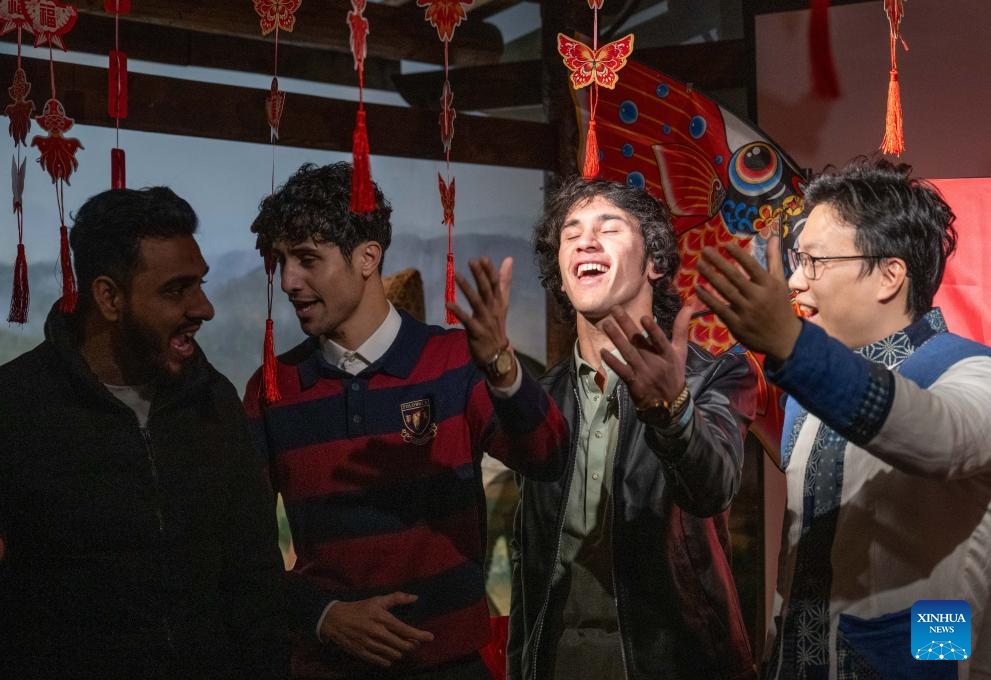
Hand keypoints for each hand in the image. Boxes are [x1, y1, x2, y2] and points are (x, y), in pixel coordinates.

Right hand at [319, 592, 433, 668]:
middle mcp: (376, 632)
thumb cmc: (359, 608)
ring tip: (401, 647)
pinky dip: (389, 659)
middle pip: (402, 645)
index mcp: (381, 617)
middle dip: (412, 645)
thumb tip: (415, 597)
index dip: (420, 635)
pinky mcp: (362, 653)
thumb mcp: (377, 600)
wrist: (334, 619)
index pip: (405, 629)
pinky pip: (381, 661)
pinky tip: (390, 655)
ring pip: (394, 654)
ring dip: (401, 652)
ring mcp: (369, 644)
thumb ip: (397, 598)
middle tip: (414, 642)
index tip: (430, 637)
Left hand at [446, 256, 518, 387]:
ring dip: (467, 288)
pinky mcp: (476, 332)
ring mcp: (485, 321)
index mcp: (499, 302)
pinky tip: (448, 303)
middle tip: (472, 261)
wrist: (498, 356)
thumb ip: (504, 282)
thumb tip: (508, 260)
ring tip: (456, 275)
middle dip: (480, 275)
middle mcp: (493, 310)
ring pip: (476, 302)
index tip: (483, 258)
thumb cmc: (496, 327)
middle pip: (487, 290)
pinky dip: (458, 312)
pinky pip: (467, 320)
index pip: (496, 284)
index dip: (490, 271)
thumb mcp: (502, 304)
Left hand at [599, 303, 692, 415]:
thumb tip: (688, 305)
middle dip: (626, 325)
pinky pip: (622, 371)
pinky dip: (612, 362)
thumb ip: (681, 329)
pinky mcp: (634, 383)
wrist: (669, 404)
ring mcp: (643, 373)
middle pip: (639, 342)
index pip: (660, 341)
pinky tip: (602, 351)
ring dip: (617, 338)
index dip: (653, 330)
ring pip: (628, 354)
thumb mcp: (681, 351)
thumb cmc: (674, 372)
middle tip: (614, 309)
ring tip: (606, 324)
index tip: (644, 317)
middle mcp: (655, 363)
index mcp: (668, 354)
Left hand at [695, 236, 801, 361]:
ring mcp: (746, 311)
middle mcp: (757, 297)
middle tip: (704, 250)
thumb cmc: (780, 306)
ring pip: (725, 291)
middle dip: (718, 262)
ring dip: (710, 277)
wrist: (784, 339)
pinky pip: (719, 308)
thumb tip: (773, 236)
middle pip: (735, 277)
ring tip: (699, 264)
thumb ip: (773, 259)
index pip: (752, 266)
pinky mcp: (737, 324)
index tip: (725, 244)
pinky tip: (698, 287)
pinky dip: (708, 298)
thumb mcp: (780, 282)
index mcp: (769, 285)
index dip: (739, 255)